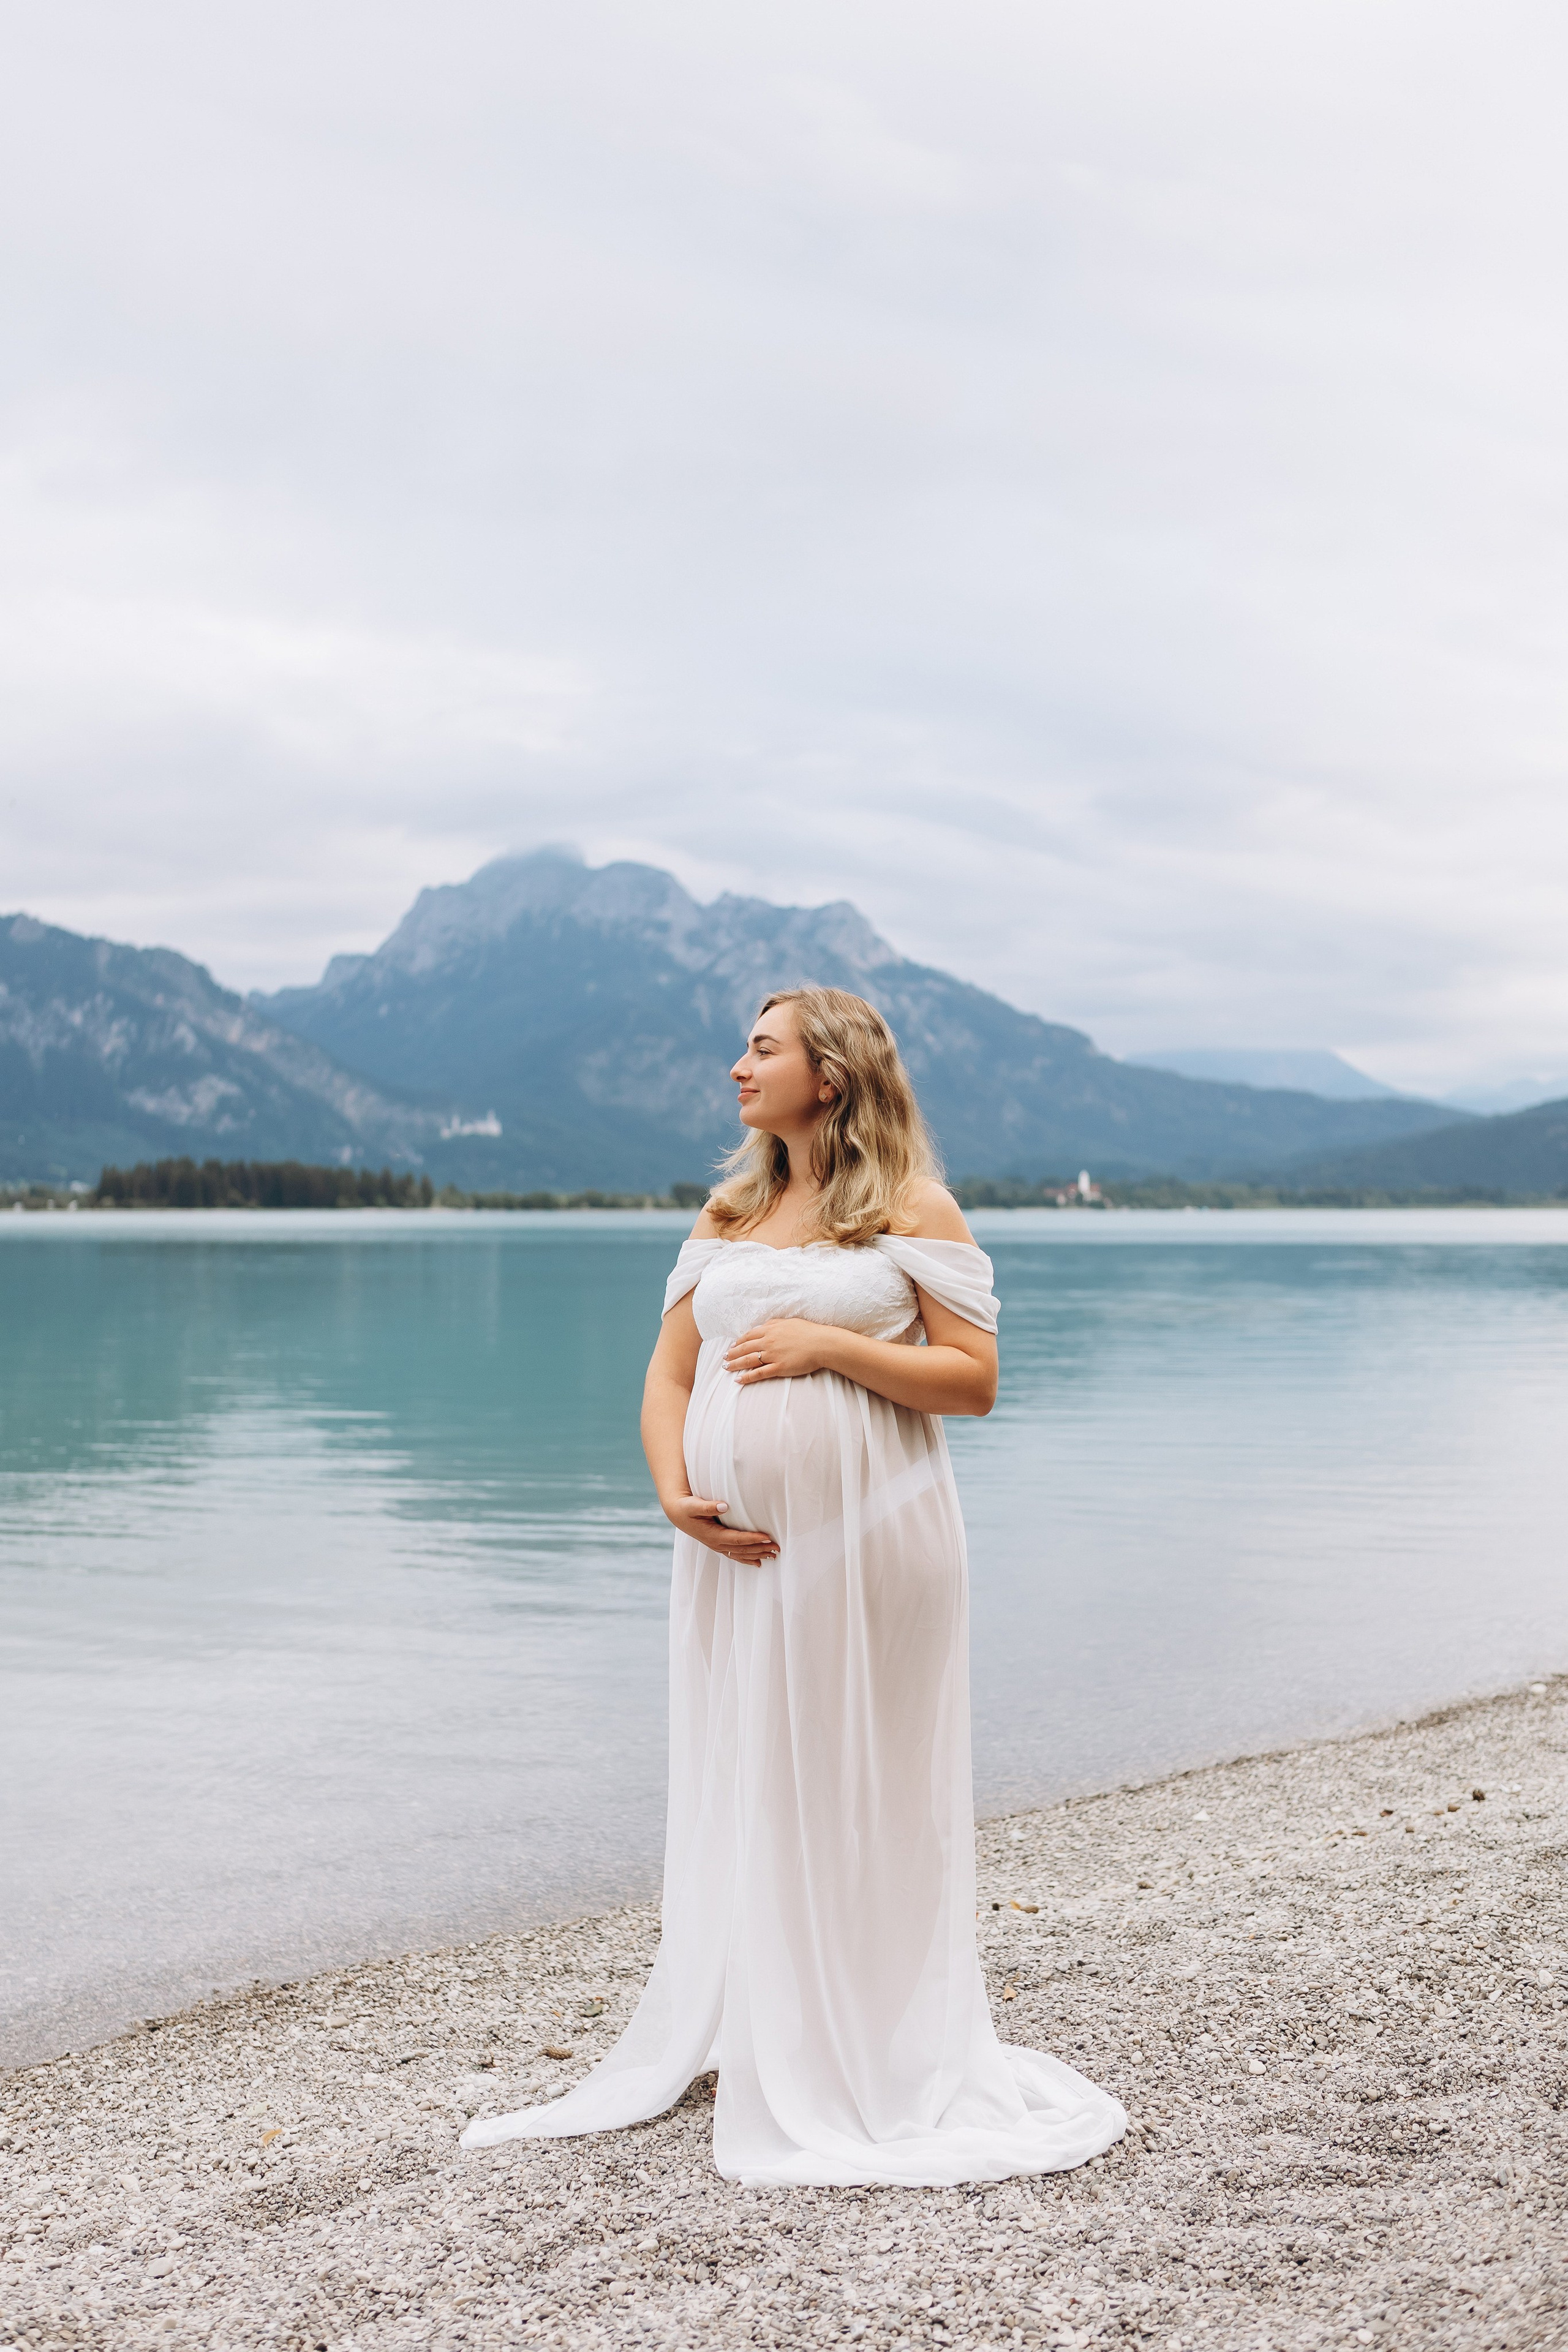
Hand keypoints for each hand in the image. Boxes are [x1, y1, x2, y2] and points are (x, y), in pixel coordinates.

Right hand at [660, 1490, 778, 1563]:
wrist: (677, 1514)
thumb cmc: (686, 1507)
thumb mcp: (693, 1505)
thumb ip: (708, 1506)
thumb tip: (725, 1506)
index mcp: (713, 1535)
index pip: (737, 1539)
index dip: (752, 1539)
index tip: (767, 1537)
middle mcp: (717, 1544)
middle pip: (742, 1549)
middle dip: (760, 1549)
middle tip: (777, 1547)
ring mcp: (718, 1547)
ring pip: (741, 1554)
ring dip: (757, 1555)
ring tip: (773, 1555)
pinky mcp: (719, 1545)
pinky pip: (736, 1555)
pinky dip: (748, 1559)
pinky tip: (758, 1562)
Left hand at [724, 1318, 833, 1383]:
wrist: (822, 1343)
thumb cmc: (808, 1332)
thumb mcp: (789, 1322)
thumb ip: (775, 1323)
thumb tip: (764, 1325)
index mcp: (770, 1330)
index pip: (748, 1336)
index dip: (738, 1342)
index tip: (731, 1347)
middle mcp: (768, 1342)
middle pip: (745, 1348)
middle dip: (732, 1354)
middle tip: (723, 1358)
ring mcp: (773, 1355)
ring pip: (748, 1360)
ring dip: (735, 1364)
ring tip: (726, 1368)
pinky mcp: (779, 1367)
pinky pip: (759, 1373)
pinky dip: (747, 1377)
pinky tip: (738, 1380)